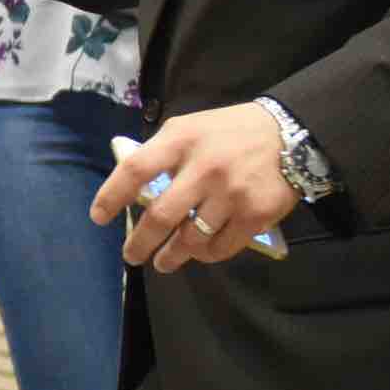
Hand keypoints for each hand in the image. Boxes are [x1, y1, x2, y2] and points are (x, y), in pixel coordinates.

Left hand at [91, 104, 294, 274]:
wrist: (291, 135)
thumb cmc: (230, 133)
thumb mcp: (190, 128)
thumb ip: (163, 153)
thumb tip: (134, 188)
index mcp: (181, 139)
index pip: (135, 170)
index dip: (112, 195)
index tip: (99, 218)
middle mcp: (204, 167)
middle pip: (161, 216)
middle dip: (140, 243)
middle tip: (132, 256)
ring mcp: (231, 193)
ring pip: (191, 239)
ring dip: (173, 256)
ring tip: (164, 262)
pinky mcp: (255, 214)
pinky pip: (221, 247)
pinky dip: (206, 255)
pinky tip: (200, 254)